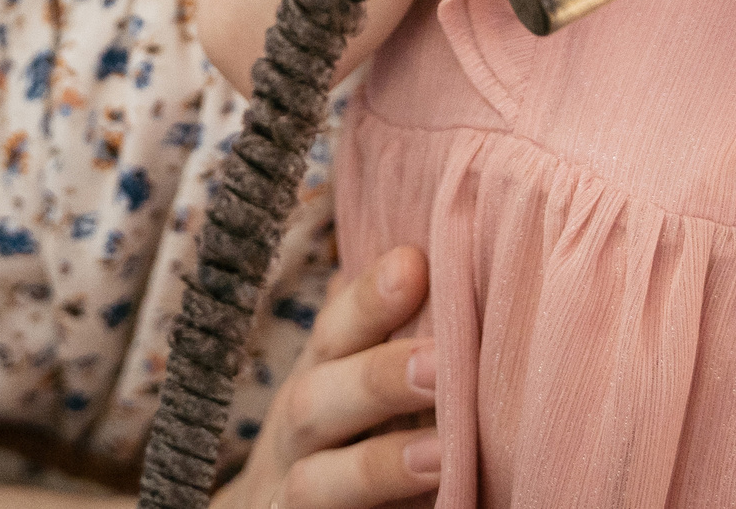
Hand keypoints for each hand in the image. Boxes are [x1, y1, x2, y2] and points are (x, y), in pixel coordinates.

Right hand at [212, 246, 440, 508]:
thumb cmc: (343, 437)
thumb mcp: (353, 378)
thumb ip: (389, 332)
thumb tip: (442, 252)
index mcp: (317, 378)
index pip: (332, 332)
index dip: (366, 300)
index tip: (413, 264)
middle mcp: (297, 435)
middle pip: (315, 401)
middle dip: (376, 378)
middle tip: (440, 361)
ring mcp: (293, 494)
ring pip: (316, 483)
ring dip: (378, 465)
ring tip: (443, 454)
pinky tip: (434, 505)